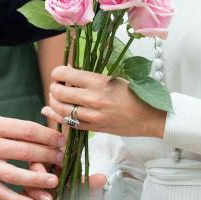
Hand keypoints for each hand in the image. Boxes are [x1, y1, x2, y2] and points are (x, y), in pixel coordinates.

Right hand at [0, 114, 63, 199]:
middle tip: (62, 159)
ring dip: (35, 180)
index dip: (47, 136)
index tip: (61, 141)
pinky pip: (1, 193)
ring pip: (13, 175)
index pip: (27, 130)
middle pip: (23, 151)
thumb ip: (17, 128)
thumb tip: (47, 135)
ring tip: (54, 182)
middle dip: (46, 156)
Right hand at [20, 163, 107, 199]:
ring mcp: (32, 194)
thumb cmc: (80, 191)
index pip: (38, 164)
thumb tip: (102, 179)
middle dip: (38, 193)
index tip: (53, 181)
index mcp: (48, 167)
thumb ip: (91, 182)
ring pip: (25, 198)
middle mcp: (37, 179)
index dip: (42, 173)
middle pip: (29, 182)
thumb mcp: (86, 187)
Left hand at [42, 66, 166, 137]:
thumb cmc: (133, 95)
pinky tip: (51, 111)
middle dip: (54, 87)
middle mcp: (93, 98)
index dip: (57, 72)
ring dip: (53, 102)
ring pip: (60, 109)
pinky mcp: (93, 128)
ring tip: (56, 97)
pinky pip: (68, 123)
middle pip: (59, 92)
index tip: (59, 73)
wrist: (148, 117)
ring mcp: (92, 115)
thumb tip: (68, 71)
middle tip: (57, 85)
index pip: (66, 74)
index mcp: (99, 82)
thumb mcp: (113, 79)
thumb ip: (90, 77)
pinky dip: (56, 116)